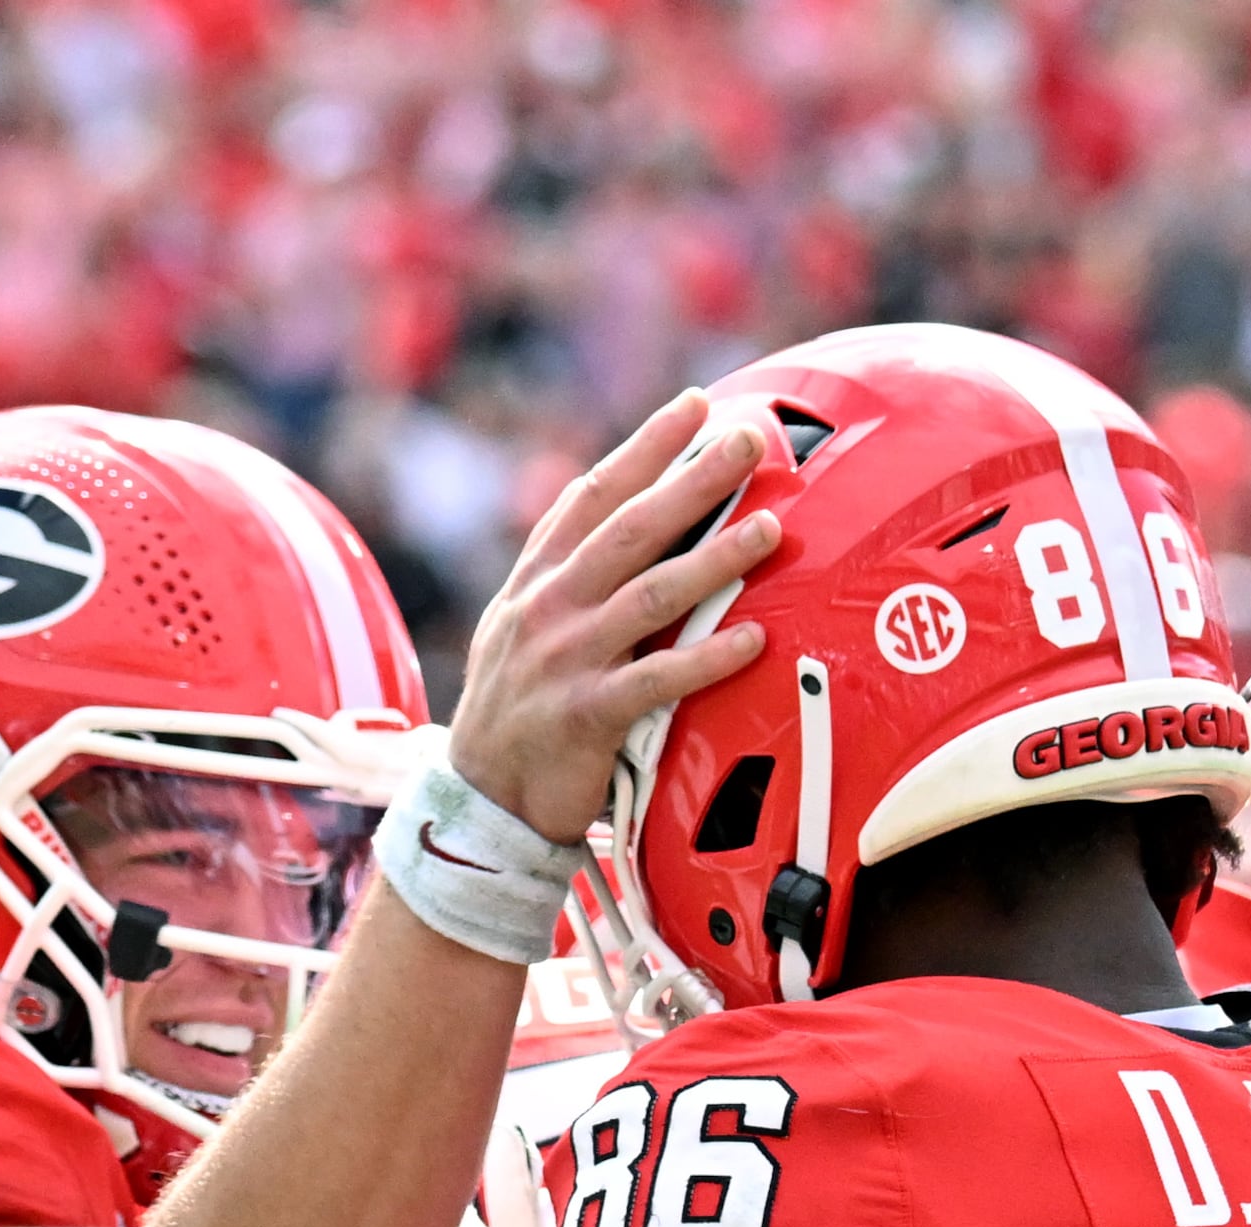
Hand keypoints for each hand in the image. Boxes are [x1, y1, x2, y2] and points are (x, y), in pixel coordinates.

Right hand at [447, 391, 779, 842]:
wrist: (479, 796)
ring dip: (714, 559)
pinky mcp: (585, 715)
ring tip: (771, 530)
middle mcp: (549, 606)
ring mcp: (566, 658)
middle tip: (749, 441)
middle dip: (693, 480)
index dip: (646, 447)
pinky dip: (707, 660)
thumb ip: (565, 568)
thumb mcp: (522, 622)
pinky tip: (754, 639)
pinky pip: (656, 680)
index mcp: (538, 577)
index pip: (597, 494)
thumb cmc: (518, 704)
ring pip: (651, 595)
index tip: (696, 406)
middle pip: (632, 529)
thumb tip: (608, 504)